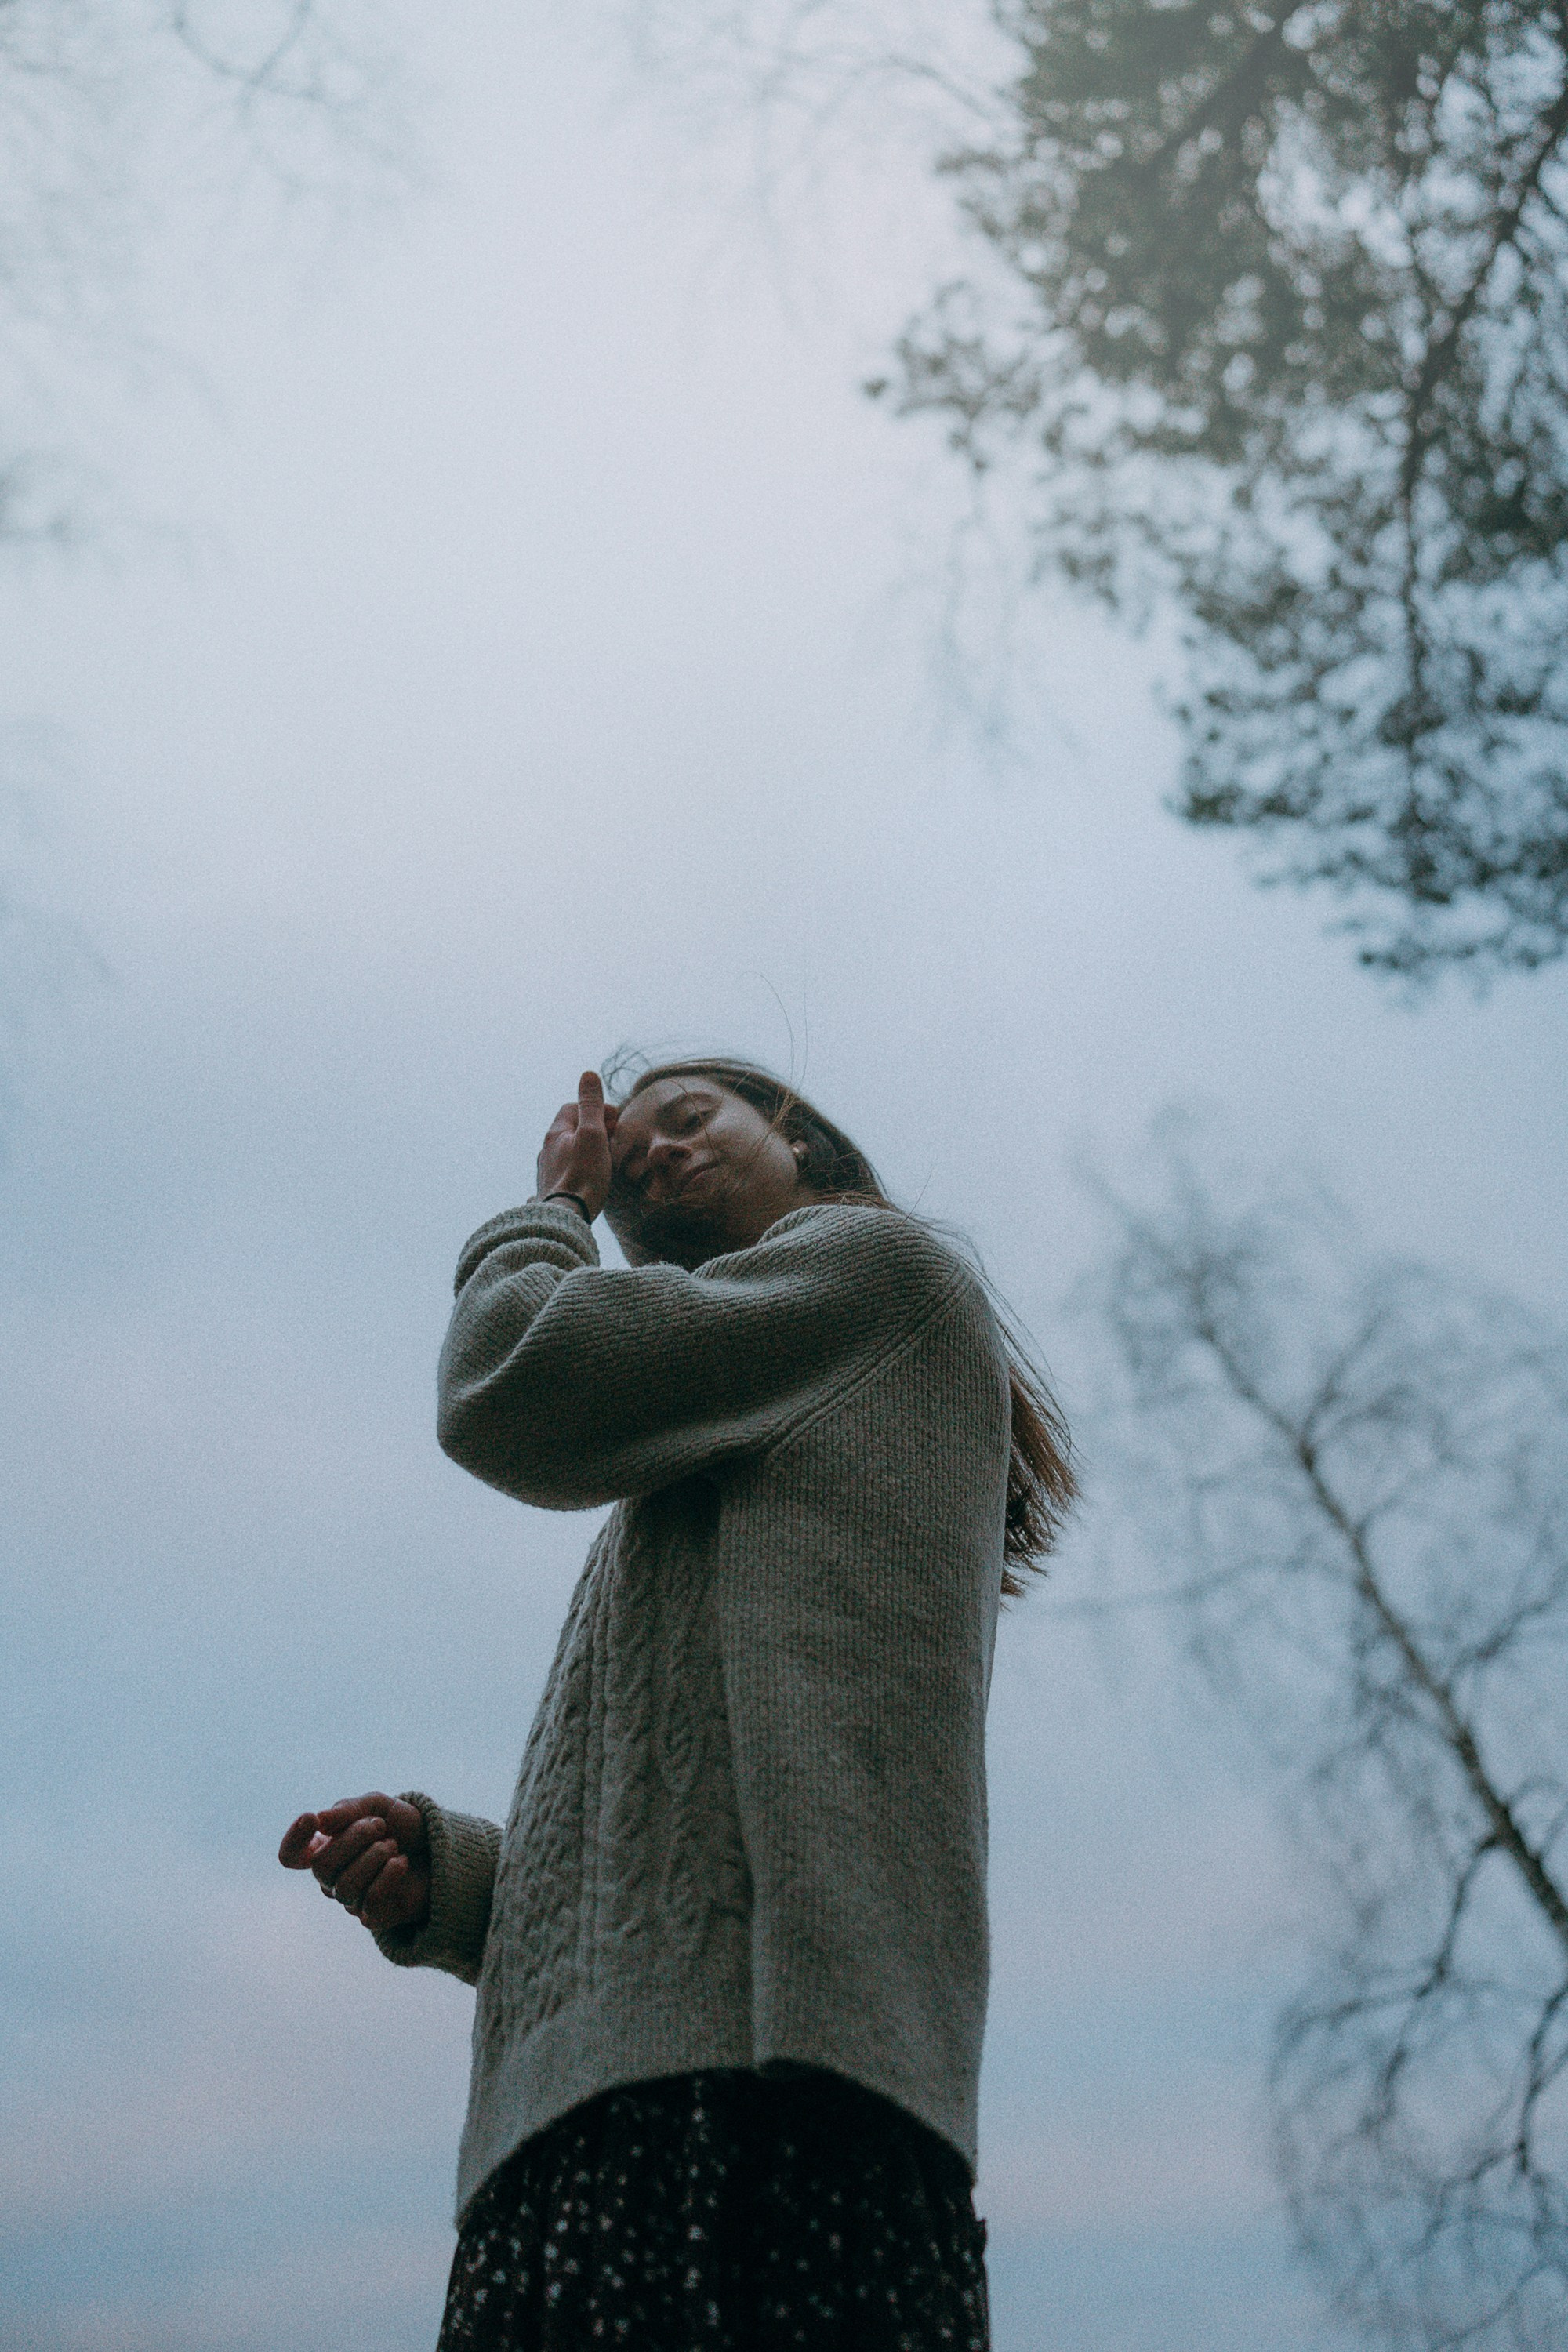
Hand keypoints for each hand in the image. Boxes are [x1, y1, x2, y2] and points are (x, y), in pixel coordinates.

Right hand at [278, 1792, 430, 1935]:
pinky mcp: (374, 1916)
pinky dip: (387, 1876)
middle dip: (352, 1839)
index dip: (293, 1840)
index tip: (311, 1818)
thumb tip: (320, 1819)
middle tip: (380, 1825)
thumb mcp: (379, 1806)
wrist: (442, 1849)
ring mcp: (351, 1899)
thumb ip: (350, 1809)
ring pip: (343, 1887)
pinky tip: (402, 1861)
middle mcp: (333, 1877)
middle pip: (321, 1867)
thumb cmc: (404, 1827)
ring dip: (373, 1858)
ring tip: (394, 1845)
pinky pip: (368, 1901)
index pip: (291, 1856)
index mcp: (326, 1848)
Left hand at [535, 1069, 618, 1222]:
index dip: (595, 1110)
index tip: (614, 1122)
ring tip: (603, 1160)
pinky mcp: (550, 1191)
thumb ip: (591, 1105)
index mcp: (555, 1134)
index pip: (572, 1108)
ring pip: (567, 1152)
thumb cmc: (583, 1175)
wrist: (566, 1217)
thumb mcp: (592, 1134)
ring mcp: (546, 1171)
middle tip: (612, 1140)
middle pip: (569, 1130)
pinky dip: (578, 1168)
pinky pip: (565, 1171)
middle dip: (591, 1130)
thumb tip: (588, 1074)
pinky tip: (588, 1179)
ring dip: (584, 1150)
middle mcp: (546, 1150)